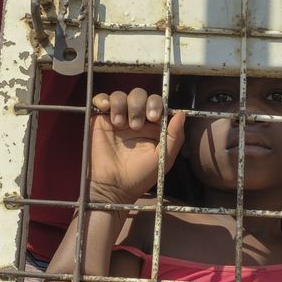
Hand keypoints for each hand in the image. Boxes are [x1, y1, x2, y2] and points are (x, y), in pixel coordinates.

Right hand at [89, 89, 185, 203]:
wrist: (114, 186)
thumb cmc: (140, 176)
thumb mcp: (163, 159)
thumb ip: (175, 137)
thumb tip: (181, 113)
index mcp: (152, 126)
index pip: (156, 103)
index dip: (156, 104)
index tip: (153, 117)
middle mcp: (135, 119)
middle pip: (139, 95)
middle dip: (139, 105)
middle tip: (136, 125)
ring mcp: (117, 118)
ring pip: (120, 95)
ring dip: (122, 105)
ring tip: (120, 124)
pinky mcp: (100, 120)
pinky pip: (101, 100)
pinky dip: (103, 99)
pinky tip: (105, 109)